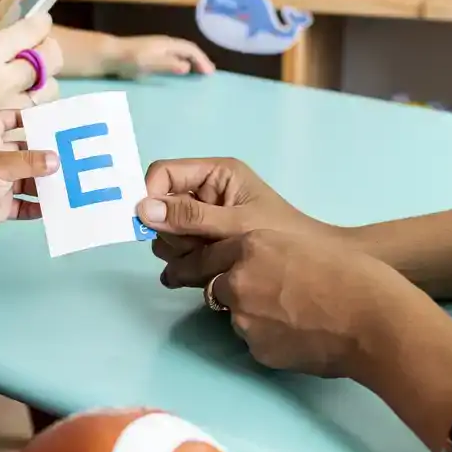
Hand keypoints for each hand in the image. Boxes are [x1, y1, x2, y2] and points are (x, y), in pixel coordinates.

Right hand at [0, 15, 62, 166]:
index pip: (32, 30)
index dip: (40, 23)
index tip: (38, 22)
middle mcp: (2, 80)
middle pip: (50, 59)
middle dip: (47, 48)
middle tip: (37, 47)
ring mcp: (7, 110)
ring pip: (49, 90)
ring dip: (43, 79)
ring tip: (27, 77)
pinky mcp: (6, 132)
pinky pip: (35, 114)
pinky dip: (34, 104)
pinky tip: (20, 100)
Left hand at [0, 110, 58, 242]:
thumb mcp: (1, 165)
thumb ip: (30, 162)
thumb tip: (56, 161)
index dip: (15, 116)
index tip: (37, 119)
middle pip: (20, 153)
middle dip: (39, 155)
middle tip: (64, 155)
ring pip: (25, 181)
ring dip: (41, 183)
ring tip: (64, 182)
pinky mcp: (1, 206)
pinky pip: (23, 205)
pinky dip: (35, 207)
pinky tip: (51, 207)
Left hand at [109, 35, 215, 78]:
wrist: (110, 55)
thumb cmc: (130, 59)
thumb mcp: (150, 62)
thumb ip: (168, 64)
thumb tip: (187, 66)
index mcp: (167, 44)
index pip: (191, 49)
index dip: (202, 60)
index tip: (209, 74)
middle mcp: (165, 44)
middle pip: (188, 50)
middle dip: (200, 60)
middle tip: (209, 73)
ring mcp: (158, 48)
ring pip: (181, 53)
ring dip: (192, 62)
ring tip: (198, 73)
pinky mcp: (152, 54)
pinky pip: (173, 57)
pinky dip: (182, 63)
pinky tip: (180, 72)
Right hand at [136, 157, 342, 282]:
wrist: (308, 271)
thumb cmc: (280, 235)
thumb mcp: (235, 223)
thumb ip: (190, 217)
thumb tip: (143, 209)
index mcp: (213, 175)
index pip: (163, 174)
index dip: (151, 194)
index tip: (149, 222)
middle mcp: (203, 195)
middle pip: (160, 208)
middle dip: (172, 231)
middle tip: (199, 244)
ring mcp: (200, 223)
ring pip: (164, 235)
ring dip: (178, 252)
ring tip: (208, 260)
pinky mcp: (201, 248)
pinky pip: (174, 256)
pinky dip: (182, 268)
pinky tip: (199, 277)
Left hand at [167, 228, 424, 378]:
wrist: (373, 319)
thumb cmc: (351, 277)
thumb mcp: (301, 248)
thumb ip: (269, 256)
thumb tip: (255, 272)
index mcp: (252, 246)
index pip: (209, 255)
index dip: (201, 264)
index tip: (182, 270)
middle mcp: (239, 279)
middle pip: (214, 287)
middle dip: (222, 292)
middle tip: (241, 298)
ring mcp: (244, 317)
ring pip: (237, 316)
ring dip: (255, 317)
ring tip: (296, 318)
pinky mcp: (256, 348)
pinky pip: (256, 342)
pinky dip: (271, 340)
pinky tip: (301, 337)